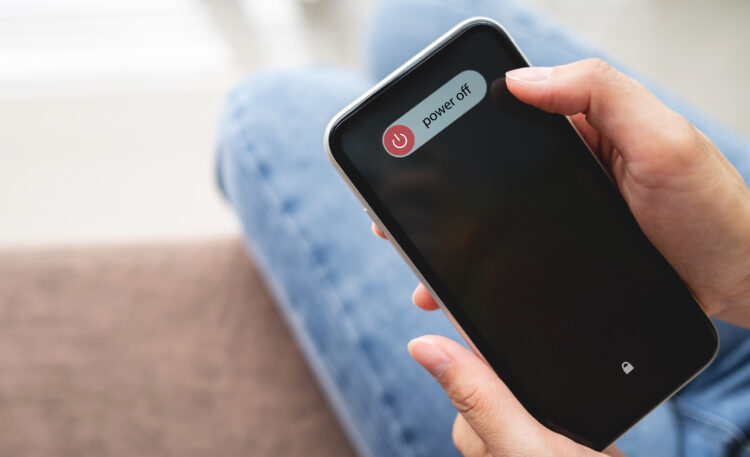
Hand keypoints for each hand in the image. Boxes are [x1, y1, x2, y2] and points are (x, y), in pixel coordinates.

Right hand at [375, 58, 749, 326]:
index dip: (457, 121)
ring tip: (416, 259)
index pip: (510, 109)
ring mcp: (567, 207)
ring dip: (452, 236)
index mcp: (587, 127)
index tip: (413, 140)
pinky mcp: (569, 246)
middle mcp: (571, 163)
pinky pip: (515, 250)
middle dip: (438, 189)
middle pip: (489, 168)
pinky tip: (462, 289)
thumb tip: (521, 78)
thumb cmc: (712, 212)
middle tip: (394, 211)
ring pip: (495, 214)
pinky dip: (484, 266)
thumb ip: (600, 95)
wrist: (738, 282)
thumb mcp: (663, 141)